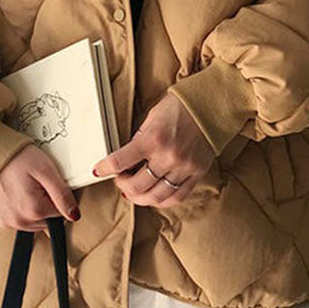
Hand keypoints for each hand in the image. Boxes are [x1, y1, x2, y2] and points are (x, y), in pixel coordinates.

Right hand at [0, 144, 80, 231]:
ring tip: (24, 186)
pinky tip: (14, 193)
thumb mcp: (46, 170)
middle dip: (46, 204)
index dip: (59, 197)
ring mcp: (6, 222)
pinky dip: (17, 210)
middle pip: (47, 221)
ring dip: (32, 209)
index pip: (62, 214)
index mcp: (34, 210)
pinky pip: (15, 220)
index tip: (49, 184)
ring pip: (32, 223)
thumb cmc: (17, 157)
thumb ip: (62, 194)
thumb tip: (75, 214)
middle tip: (36, 184)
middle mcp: (19, 221)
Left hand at [92, 91, 215, 207]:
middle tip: (119, 179)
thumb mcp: (151, 118)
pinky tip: (153, 196)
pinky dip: (161, 201)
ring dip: (139, 198)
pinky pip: (177, 197)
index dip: (104, 168)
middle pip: (136, 187)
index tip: (98, 170)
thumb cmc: (179, 108)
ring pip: (155, 197)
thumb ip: (139, 139)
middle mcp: (167, 157)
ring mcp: (183, 168)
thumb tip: (127, 158)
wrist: (210, 106)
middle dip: (122, 185)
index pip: (120, 162)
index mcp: (152, 139)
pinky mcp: (196, 174)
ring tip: (133, 192)